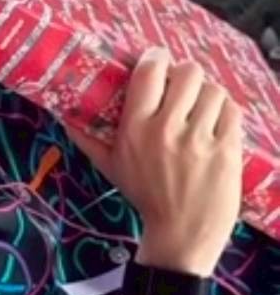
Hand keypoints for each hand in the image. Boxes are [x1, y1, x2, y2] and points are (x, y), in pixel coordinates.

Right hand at [69, 48, 242, 275]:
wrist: (180, 235)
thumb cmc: (145, 197)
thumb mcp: (111, 166)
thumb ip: (87, 137)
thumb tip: (63, 113)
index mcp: (135, 130)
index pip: (150, 71)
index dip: (157, 59)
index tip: (158, 63)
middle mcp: (166, 131)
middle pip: (187, 73)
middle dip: (186, 77)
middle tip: (183, 89)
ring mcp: (199, 141)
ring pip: (213, 90)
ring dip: (208, 96)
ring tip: (201, 111)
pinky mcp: (226, 150)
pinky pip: (232, 111)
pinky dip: (226, 114)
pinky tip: (216, 126)